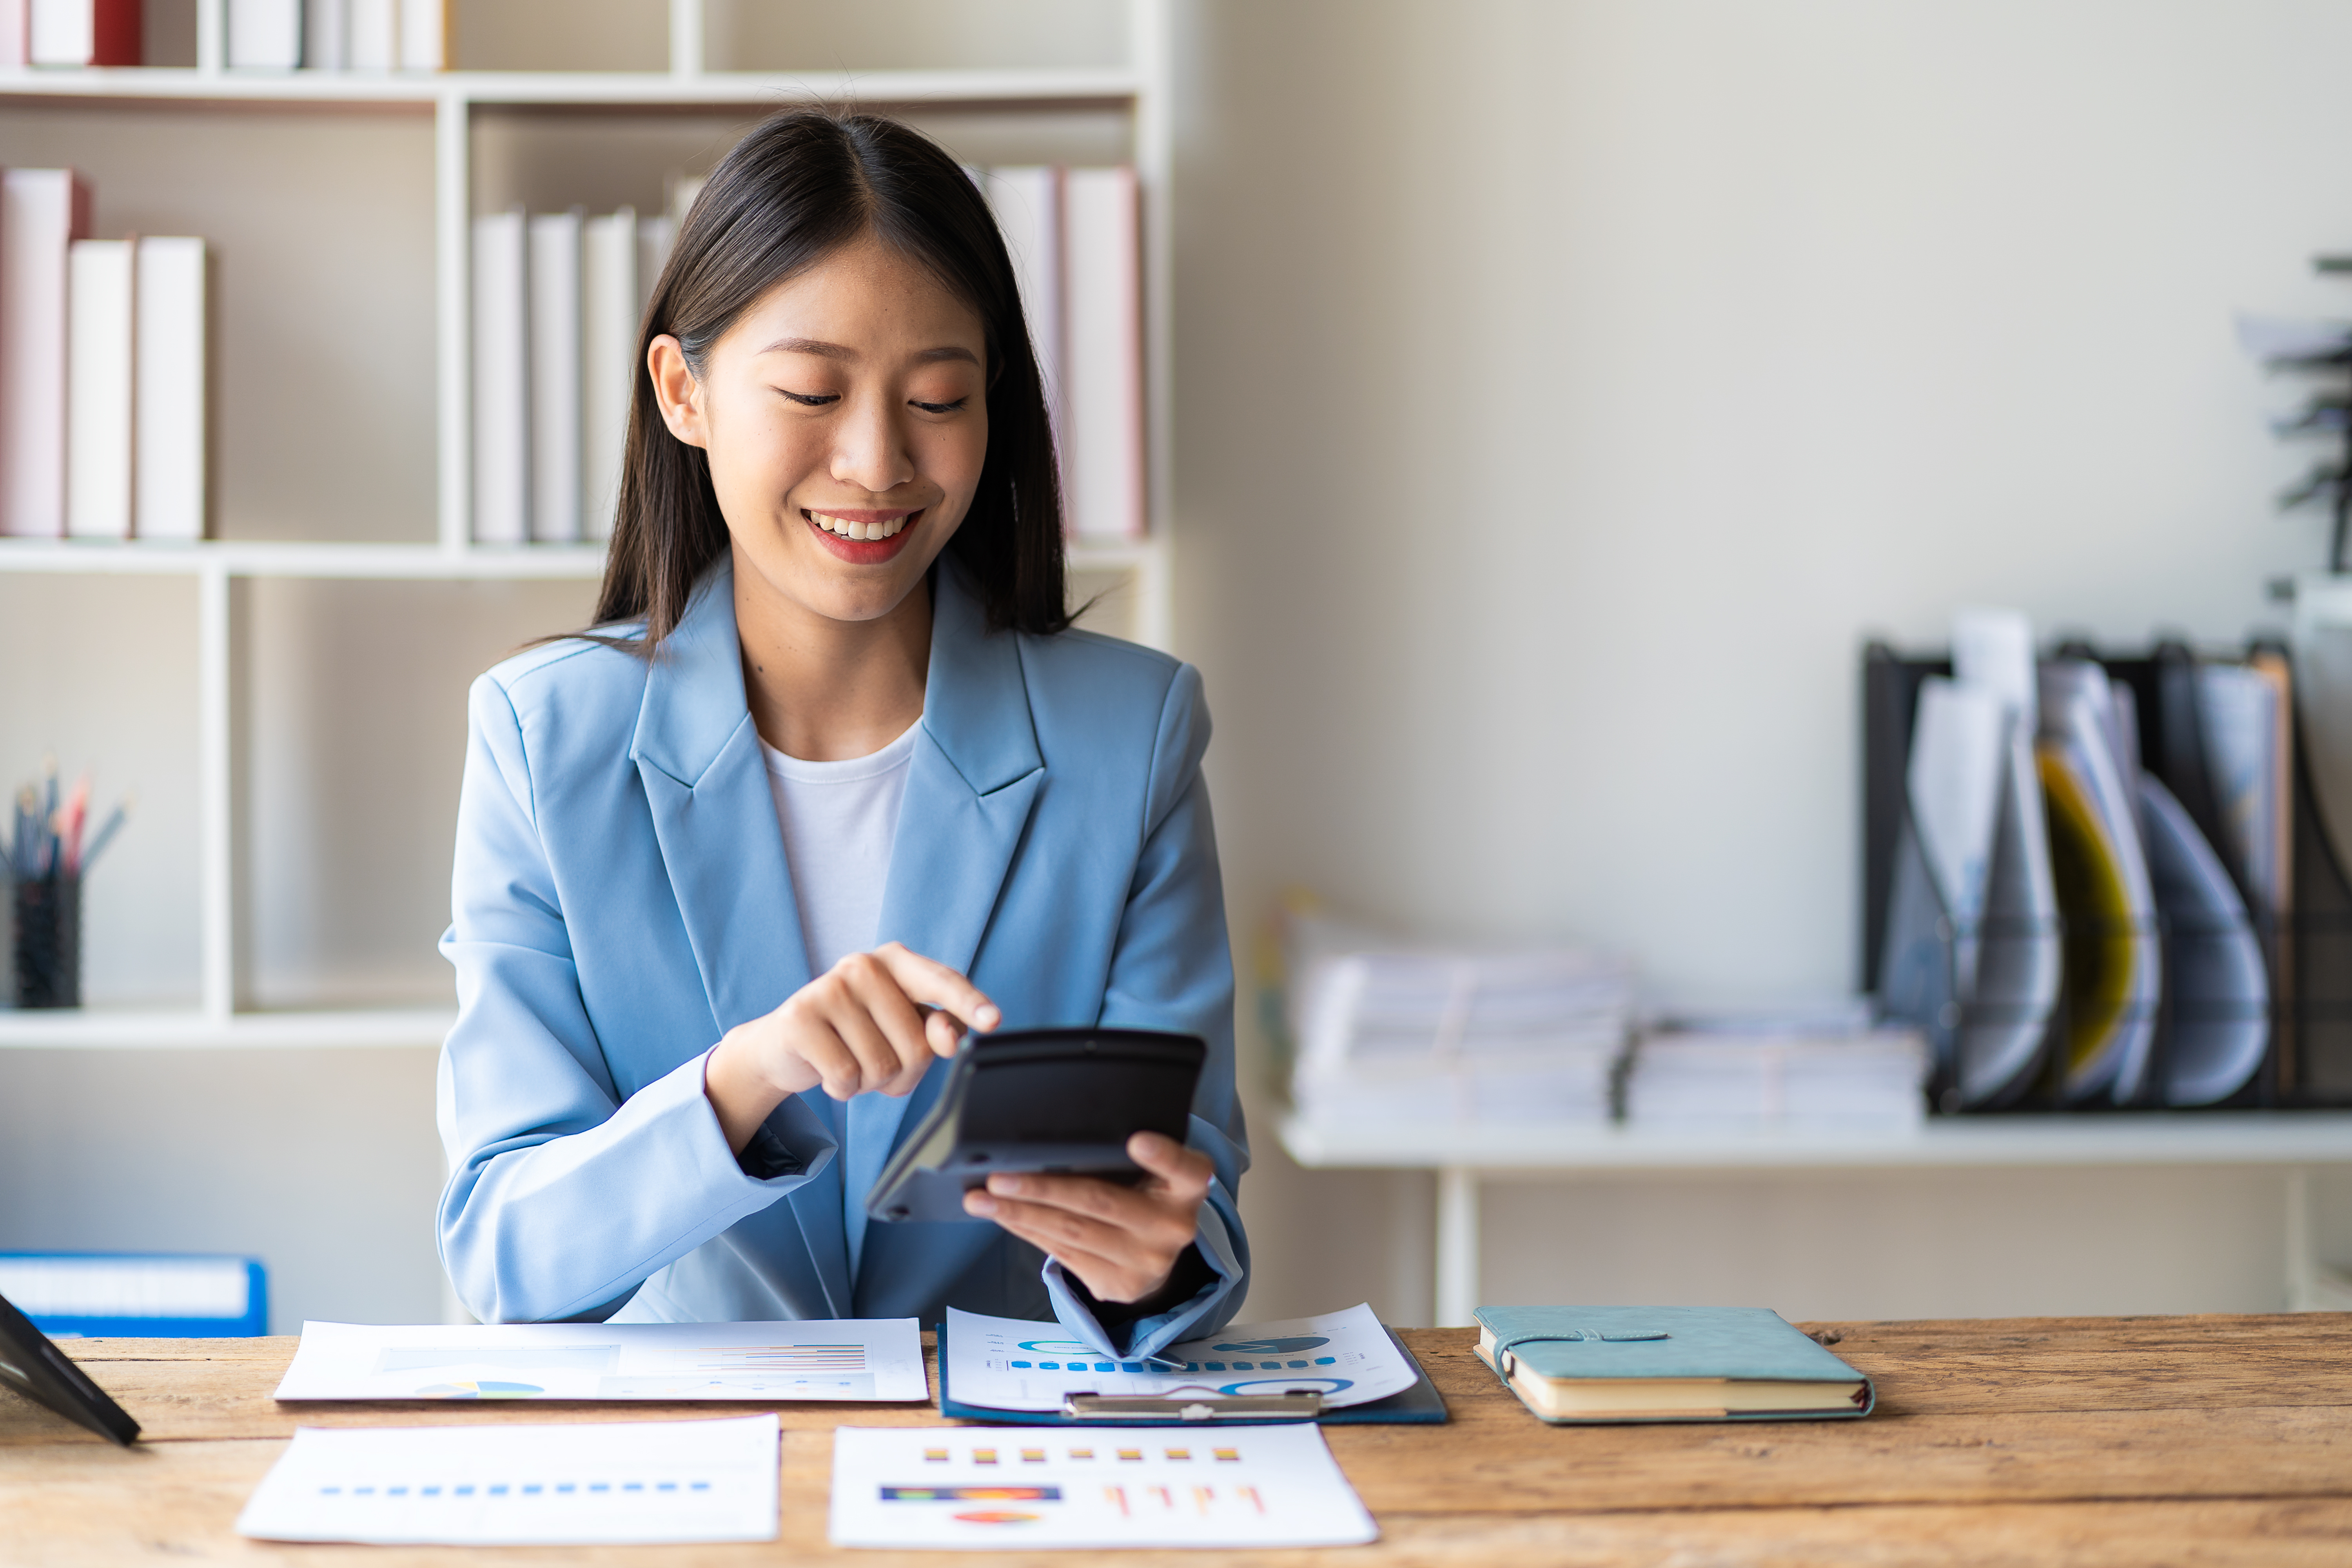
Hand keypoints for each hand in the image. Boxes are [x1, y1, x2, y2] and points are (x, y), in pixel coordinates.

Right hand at [704, 942, 999, 1152]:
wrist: (785, 1044)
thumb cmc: (854, 1035)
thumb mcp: (901, 1030)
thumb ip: (936, 1031)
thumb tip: (950, 1036)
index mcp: (897, 961)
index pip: (943, 982)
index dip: (970, 1004)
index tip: (993, 1021)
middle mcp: (864, 965)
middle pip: (916, 1045)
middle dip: (902, 1073)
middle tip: (875, 1061)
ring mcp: (829, 987)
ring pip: (882, 1066)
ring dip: (870, 1082)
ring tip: (850, 1061)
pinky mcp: (800, 1017)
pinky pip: (846, 1076)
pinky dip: (843, 1090)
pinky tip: (829, 1072)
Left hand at [962, 1131, 1212, 1304]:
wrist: (1160, 1258)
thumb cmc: (1147, 1195)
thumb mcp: (1154, 1172)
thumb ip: (1123, 1155)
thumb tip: (1046, 1140)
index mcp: (1187, 1188)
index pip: (1185, 1168)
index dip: (1162, 1155)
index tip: (1136, 1140)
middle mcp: (1173, 1228)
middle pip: (1101, 1202)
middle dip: (1042, 1189)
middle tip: (999, 1179)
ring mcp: (1145, 1262)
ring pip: (1072, 1233)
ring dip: (1020, 1215)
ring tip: (981, 1200)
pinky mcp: (1117, 1286)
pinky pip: (1062, 1254)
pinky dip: (1028, 1232)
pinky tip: (1004, 1217)